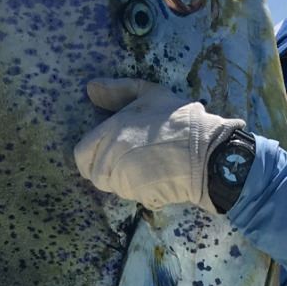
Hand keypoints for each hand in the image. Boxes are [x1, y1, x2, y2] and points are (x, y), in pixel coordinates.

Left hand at [73, 79, 241, 213]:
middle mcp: (110, 158)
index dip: (91, 155)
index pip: (81, 155)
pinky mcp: (139, 196)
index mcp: (109, 132)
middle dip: (108, 169)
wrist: (205, 151)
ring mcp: (124, 180)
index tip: (107, 151)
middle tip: (130, 159)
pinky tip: (156, 176)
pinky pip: (130, 195)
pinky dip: (139, 190)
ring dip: (123, 180)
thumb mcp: (149, 94)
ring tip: (146, 166)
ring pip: (112, 186)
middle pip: (95, 174)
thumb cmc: (178, 119)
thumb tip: (91, 88)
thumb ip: (117, 91)